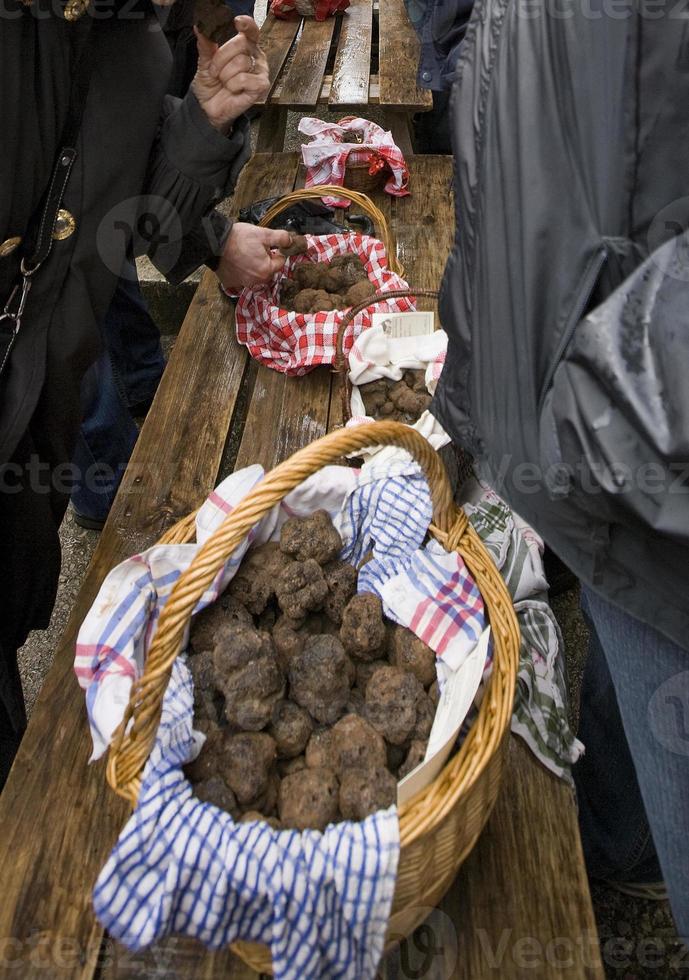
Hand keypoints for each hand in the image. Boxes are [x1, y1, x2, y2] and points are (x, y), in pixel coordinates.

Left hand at [192, 17, 269, 131]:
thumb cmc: (210, 84)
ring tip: (224, 82)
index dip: (246, 24)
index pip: (251, 30)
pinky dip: (233, 85)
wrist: (208, 107)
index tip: (236, 22)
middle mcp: (255, 56)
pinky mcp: (261, 86)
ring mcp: (260, 71)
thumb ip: (205, 45)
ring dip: (225, 75)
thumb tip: (200, 28)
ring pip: (241, 62)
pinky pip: (244, 79)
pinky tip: (233, 90)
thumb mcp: (204, 62)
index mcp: (245, 46)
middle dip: (221, 58)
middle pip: (241, 43)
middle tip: (215, 71)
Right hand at [216, 223, 291, 290]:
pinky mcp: (232, 284)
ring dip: (254, 268)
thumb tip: (291, 241)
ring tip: (244, 255)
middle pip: (268, 271)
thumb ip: (281, 238)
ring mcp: (243, 284)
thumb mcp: (263, 234)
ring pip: (256, 276)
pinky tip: (237, 263)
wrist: (214, 242)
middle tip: (254, 249)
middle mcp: (256, 281)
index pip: (280, 262)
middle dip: (265, 261)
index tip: (266, 246)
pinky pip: (241, 280)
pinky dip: (241, 274)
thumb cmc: (238, 238)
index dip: (275, 252)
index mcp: (266, 270)